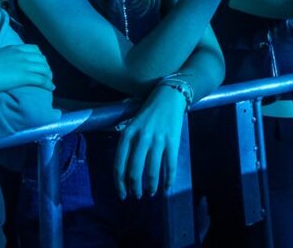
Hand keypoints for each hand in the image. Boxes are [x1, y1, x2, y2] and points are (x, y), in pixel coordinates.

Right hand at [0, 44, 53, 92]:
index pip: (34, 50)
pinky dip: (48, 84)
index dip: (39, 57)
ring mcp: (24, 65)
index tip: (39, 64)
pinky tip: (51, 88)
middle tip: (46, 75)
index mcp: (13, 48)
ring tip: (49, 82)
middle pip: (41, 59)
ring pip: (44, 69)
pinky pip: (42, 79)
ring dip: (48, 76)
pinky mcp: (25, 76)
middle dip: (45, 67)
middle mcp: (21, 55)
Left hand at [114, 84, 185, 199]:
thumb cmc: (148, 113)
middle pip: (134, 171)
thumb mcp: (131, 125)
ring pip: (152, 171)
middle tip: (137, 195)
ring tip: (151, 193)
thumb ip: (127, 144)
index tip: (122, 194)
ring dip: (151, 186)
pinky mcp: (172, 141)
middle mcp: (141, 138)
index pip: (119, 165)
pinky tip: (167, 187)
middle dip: (135, 188)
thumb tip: (125, 170)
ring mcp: (158, 140)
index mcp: (127, 134)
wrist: (168, 97)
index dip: (120, 183)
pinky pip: (170, 165)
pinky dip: (169, 179)